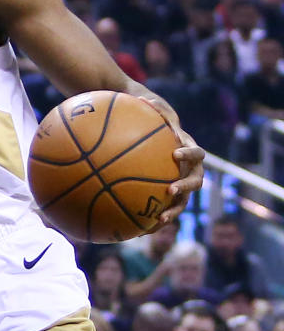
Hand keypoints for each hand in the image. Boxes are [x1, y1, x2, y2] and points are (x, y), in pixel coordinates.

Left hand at [140, 96, 204, 224]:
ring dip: (172, 211)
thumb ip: (152, 107)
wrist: (145, 127)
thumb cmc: (148, 115)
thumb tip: (145, 99)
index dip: (188, 155)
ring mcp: (178, 183)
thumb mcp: (149, 107)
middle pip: (195, 181)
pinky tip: (135, 230)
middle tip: (170, 190)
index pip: (195, 153)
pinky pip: (161, 209)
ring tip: (158, 220)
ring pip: (181, 201)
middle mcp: (186, 169)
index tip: (175, 155)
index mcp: (185, 149)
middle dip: (184, 187)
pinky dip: (151, 220)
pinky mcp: (164, 195)